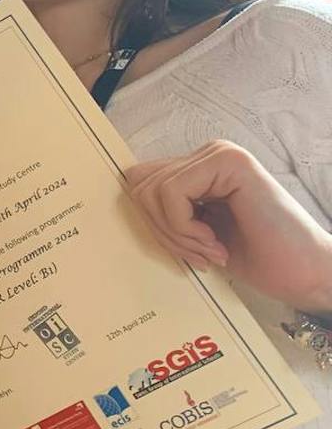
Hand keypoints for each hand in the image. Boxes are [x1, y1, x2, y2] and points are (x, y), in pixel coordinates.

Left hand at [126, 139, 331, 310]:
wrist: (305, 274)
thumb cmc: (256, 257)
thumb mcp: (194, 234)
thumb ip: (164, 211)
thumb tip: (122, 190)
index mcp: (196, 169)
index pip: (138, 185)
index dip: (153, 225)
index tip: (187, 252)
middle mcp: (206, 154)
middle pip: (139, 187)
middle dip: (163, 231)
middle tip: (202, 254)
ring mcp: (218, 154)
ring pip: (151, 191)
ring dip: (178, 234)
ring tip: (213, 250)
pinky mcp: (228, 162)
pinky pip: (171, 193)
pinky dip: (185, 227)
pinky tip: (217, 242)